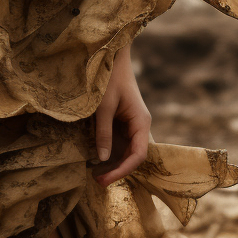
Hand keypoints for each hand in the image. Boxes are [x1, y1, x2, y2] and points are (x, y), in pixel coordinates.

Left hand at [92, 44, 150, 186]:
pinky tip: (98, 158)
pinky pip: (120, 141)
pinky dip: (111, 151)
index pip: (138, 155)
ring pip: (127, 150)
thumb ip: (103, 132)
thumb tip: (102, 158)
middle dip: (118, 170)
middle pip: (133, 155)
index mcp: (141, 122)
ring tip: (96, 175)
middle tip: (98, 181)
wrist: (112, 56)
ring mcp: (132, 123)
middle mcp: (140, 125)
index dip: (123, 169)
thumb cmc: (109, 78)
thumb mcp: (104, 106)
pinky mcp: (123, 120)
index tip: (106, 178)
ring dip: (114, 163)